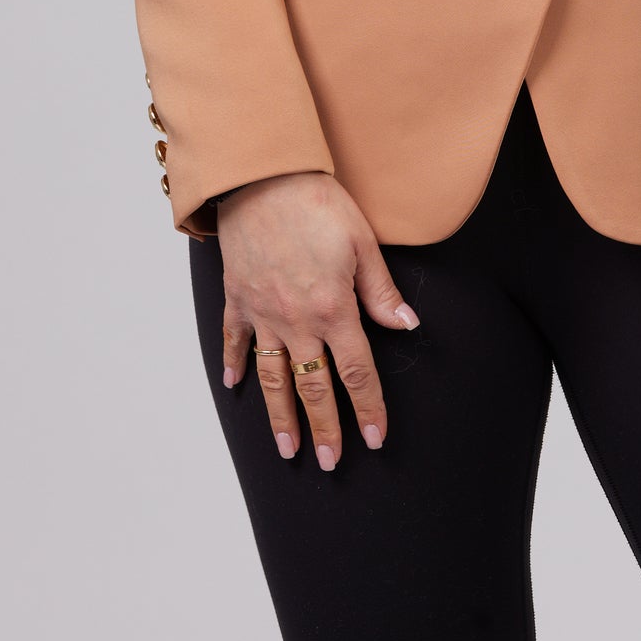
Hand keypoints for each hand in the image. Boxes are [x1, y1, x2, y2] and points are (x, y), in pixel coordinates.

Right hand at [217, 170, 420, 470]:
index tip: (375, 439)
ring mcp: (262, 312)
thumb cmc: (318, 201)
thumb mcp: (362, 241)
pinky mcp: (237, 298)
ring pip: (273, 377)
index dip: (368, 408)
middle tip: (331, 463)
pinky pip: (234, 340)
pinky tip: (234, 387)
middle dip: (325, 428)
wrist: (262, 177)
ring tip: (288, 449)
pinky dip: (234, 365)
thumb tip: (407, 326)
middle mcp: (296, 321)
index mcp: (333, 309)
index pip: (356, 372)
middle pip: (314, 386)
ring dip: (281, 416)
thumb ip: (381, 290)